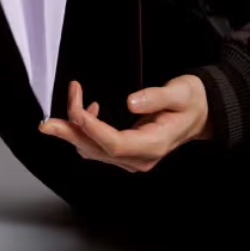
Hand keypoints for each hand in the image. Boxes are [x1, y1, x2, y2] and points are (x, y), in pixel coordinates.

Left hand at [37, 75, 212, 172]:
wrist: (202, 114)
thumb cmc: (192, 101)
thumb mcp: (181, 92)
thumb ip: (156, 97)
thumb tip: (131, 102)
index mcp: (154, 145)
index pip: (115, 143)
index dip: (92, 127)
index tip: (78, 107)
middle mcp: (141, 158)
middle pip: (98, 150)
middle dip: (71, 133)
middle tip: (47, 123)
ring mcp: (133, 159)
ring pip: (94, 150)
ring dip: (74, 132)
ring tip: (63, 108)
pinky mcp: (127, 154)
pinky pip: (99, 147)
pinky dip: (86, 131)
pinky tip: (86, 111)